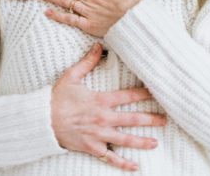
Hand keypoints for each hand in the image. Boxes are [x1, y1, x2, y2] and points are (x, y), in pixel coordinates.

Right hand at [51, 43, 167, 171]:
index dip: (144, 94)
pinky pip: (111, 158)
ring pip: (126, 140)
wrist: (43, 120)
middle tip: (165, 120)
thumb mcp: (72, 76)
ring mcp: (99, 135)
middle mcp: (104, 119)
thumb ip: (88, 62)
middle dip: (151, 119)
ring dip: (142, 141)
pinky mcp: (93, 148)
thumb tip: (98, 46)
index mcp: (101, 100)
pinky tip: (135, 167)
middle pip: (133, 119)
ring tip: (156, 142)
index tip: (156, 92)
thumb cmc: (57, 98)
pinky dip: (124, 164)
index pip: (128, 96)